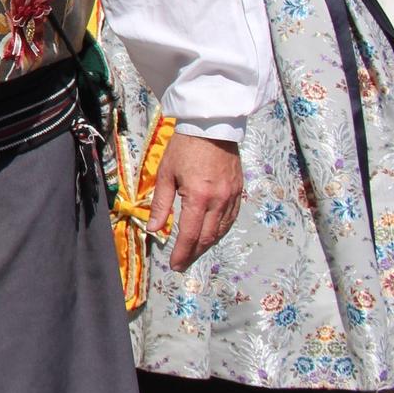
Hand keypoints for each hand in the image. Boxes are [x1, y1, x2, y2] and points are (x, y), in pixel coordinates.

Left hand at [150, 133, 242, 271]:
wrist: (211, 127)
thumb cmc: (184, 148)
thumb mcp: (166, 174)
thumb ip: (161, 204)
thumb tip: (154, 229)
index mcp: (198, 197)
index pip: (189, 234)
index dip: (182, 253)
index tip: (175, 265)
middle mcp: (218, 201)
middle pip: (207, 237)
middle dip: (194, 253)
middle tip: (183, 264)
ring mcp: (231, 197)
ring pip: (221, 230)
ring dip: (207, 244)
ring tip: (194, 252)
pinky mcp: (239, 191)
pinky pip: (231, 218)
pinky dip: (220, 231)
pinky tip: (211, 235)